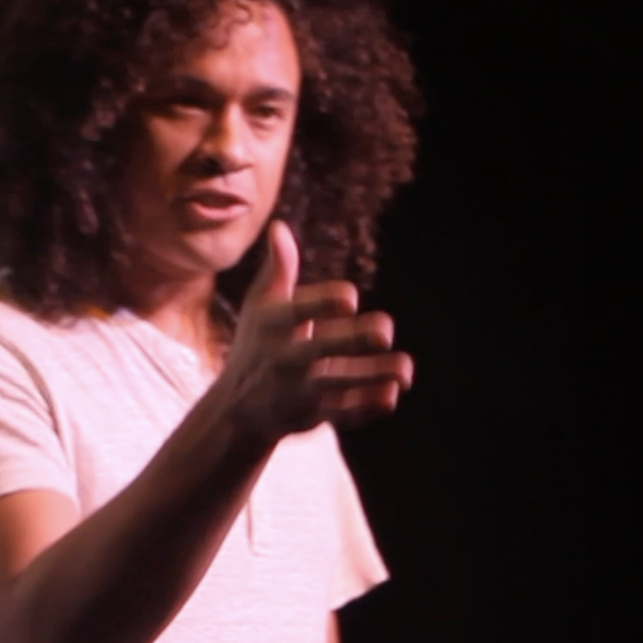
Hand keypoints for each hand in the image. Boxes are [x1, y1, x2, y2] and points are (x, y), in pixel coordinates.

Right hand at [220, 220, 413, 440]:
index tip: (350, 300)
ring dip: (373, 375)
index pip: (299, 310)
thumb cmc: (257, 342)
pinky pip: (343, 414)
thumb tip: (279, 226)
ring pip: (339, 384)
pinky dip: (368, 407)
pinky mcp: (314, 416)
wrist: (237, 409)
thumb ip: (277, 268)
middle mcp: (285, 357)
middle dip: (354, 339)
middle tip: (385, 330)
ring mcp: (299, 390)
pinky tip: (391, 393)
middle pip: (321, 348)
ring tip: (405, 369)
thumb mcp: (260, 305)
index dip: (327, 302)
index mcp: (273, 324)